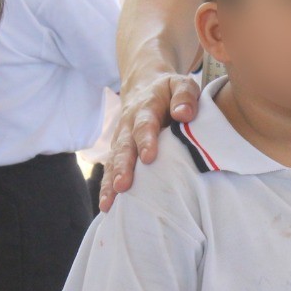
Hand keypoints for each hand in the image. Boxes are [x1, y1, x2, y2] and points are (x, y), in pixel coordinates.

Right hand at [100, 71, 200, 210]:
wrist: (144, 84)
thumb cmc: (169, 90)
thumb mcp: (181, 84)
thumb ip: (184, 96)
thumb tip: (183, 114)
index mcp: (146, 108)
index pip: (145, 125)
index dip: (146, 140)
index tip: (149, 157)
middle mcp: (128, 125)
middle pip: (124, 147)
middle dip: (122, 167)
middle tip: (122, 186)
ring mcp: (121, 139)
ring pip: (113, 160)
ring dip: (110, 181)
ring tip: (109, 202)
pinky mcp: (118, 151)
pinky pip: (109, 169)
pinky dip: (106, 187)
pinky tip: (107, 206)